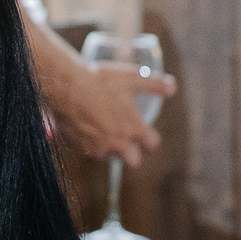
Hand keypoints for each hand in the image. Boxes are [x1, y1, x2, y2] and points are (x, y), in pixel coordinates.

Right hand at [37, 38, 172, 164]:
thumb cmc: (101, 82)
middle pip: (134, 161)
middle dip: (131, 151)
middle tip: (124, 136)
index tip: (143, 130)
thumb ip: (155, 84)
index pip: (152, 145)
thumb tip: (173, 87)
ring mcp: (100, 149)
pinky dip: (93, 143)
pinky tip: (88, 126)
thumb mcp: (131, 78)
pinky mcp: (83, 149)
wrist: (67, 88)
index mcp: (135, 130)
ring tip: (103, 127)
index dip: (149, 138)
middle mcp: (120, 144)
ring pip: (112, 156)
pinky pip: (93, 152)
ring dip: (111, 147)